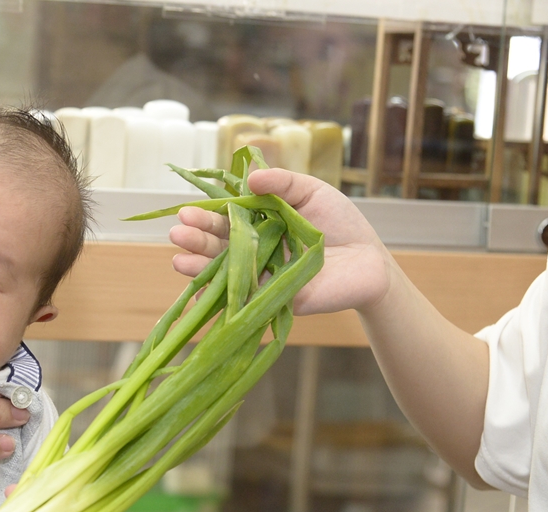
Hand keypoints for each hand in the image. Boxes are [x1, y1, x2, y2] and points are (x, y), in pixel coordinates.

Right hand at [170, 168, 396, 315]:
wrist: (369, 258)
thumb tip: (251, 175)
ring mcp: (259, 278)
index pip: (224, 221)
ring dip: (198, 267)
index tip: (187, 212)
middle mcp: (252, 252)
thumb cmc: (339, 223)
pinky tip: (197, 296)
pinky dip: (218, 300)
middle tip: (179, 232)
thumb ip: (282, 182)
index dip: (206, 218)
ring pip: (223, 273)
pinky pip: (241, 301)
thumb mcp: (310, 191)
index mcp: (257, 225)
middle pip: (217, 247)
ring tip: (179, 258)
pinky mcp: (272, 300)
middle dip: (196, 240)